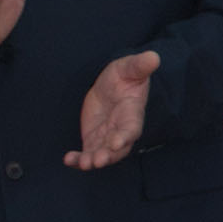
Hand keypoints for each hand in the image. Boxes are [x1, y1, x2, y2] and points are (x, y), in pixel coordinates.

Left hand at [65, 51, 159, 169]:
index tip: (117, 143)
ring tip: (84, 164)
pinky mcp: (94, 140)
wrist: (111, 85)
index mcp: (131, 113)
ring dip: (93, 160)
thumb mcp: (129, 67)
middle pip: (117, 149)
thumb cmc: (124, 76)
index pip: (131, 128)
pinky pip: (86, 153)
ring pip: (102, 154)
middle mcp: (120, 130)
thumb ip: (140, 65)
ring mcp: (107, 137)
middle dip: (108, 155)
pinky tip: (69, 160)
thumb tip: (154, 56)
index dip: (125, 136)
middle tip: (97, 161)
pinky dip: (78, 159)